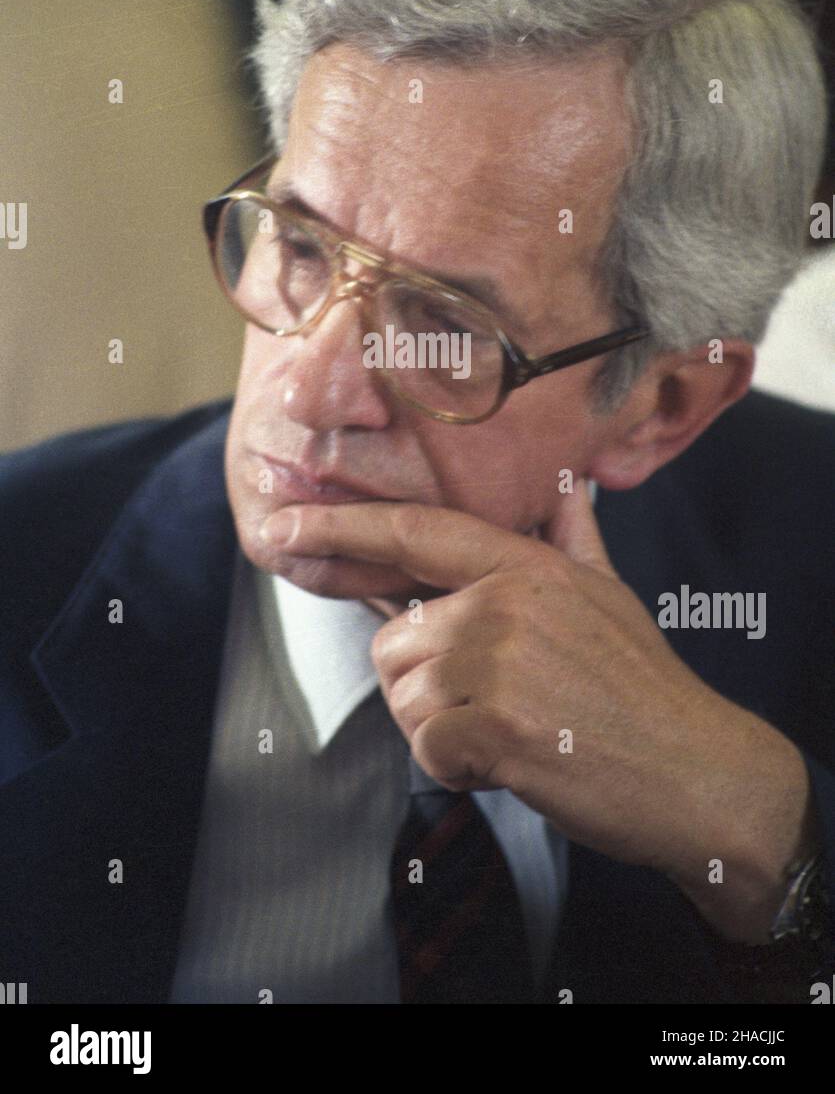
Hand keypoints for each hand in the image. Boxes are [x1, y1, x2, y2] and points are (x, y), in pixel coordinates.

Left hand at [260, 482, 814, 939]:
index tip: (280, 526)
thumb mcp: (610, 594)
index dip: (341, 527)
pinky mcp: (497, 728)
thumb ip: (574, 538)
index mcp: (528, 565)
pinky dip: (457, 769)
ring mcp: (502, 663)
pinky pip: (428, 748)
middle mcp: (507, 602)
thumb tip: (568, 487)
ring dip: (441, 730)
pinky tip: (509, 764)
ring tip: (507, 735)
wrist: (696, 771)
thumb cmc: (643, 686)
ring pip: (406, 698)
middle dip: (422, 685)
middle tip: (489, 709)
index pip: (415, 532)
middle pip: (396, 640)